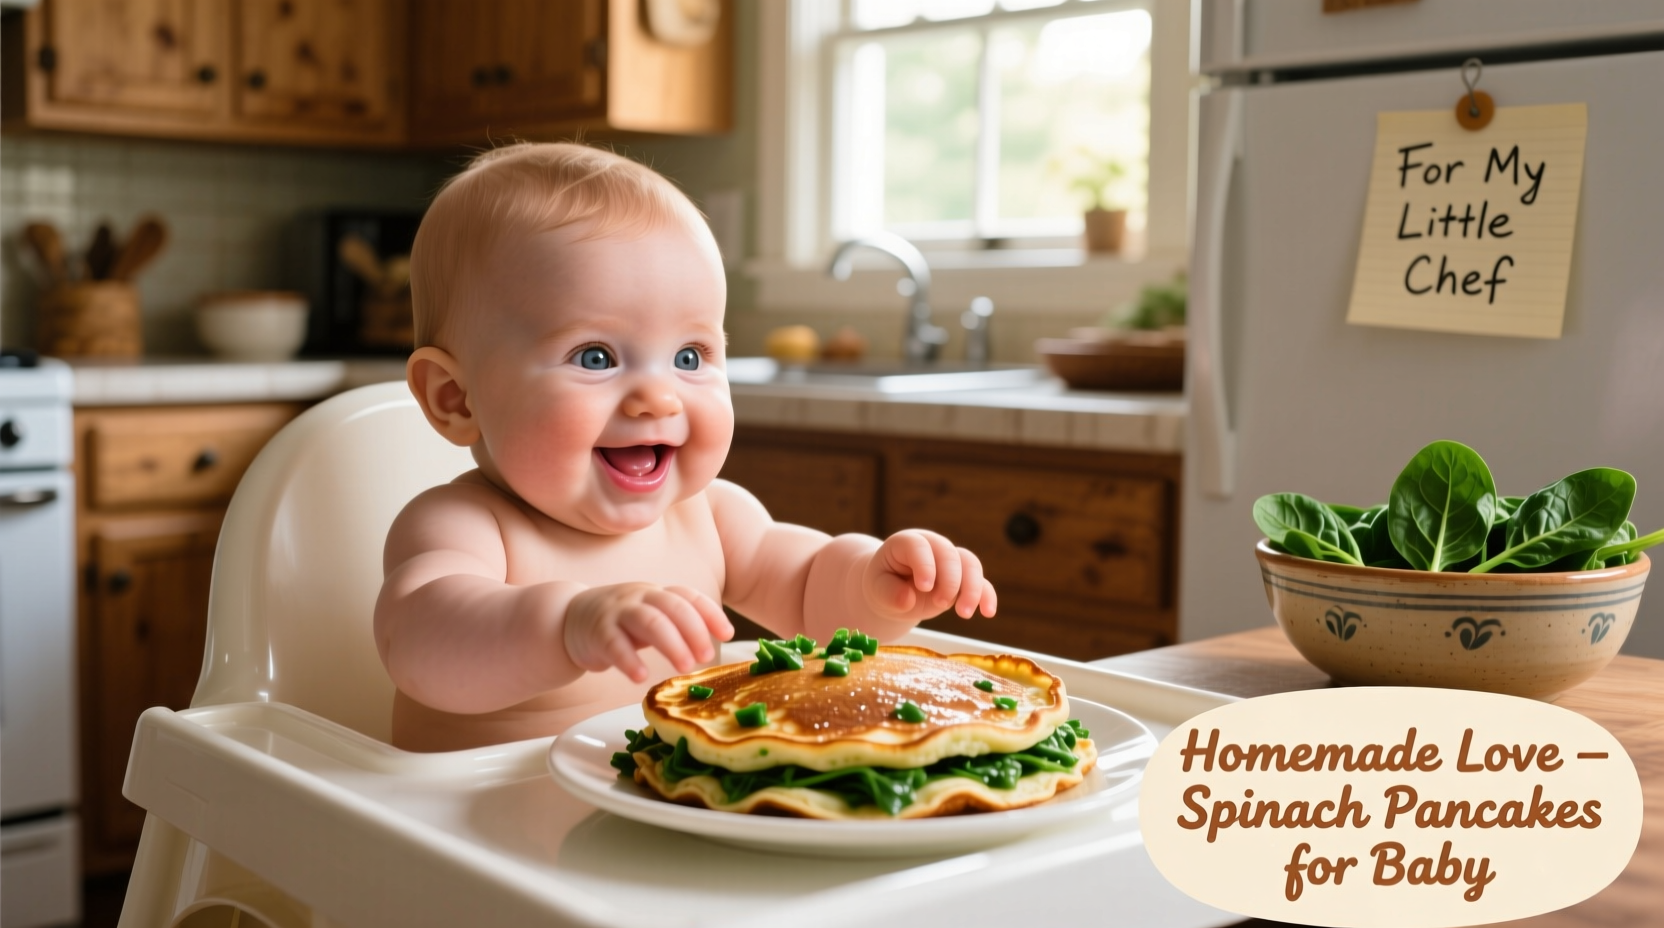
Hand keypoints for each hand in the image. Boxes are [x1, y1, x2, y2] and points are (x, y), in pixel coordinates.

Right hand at [564, 583, 733, 682]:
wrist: (568, 618)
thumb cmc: (620, 623)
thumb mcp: (649, 618)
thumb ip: (675, 627)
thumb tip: (709, 648)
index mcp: (656, 594)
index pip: (688, 597)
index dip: (710, 613)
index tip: (728, 634)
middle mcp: (640, 598)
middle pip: (672, 607)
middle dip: (694, 631)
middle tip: (706, 656)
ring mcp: (617, 612)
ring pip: (649, 621)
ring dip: (671, 644)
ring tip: (685, 667)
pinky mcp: (597, 631)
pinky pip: (615, 644)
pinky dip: (629, 660)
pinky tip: (641, 676)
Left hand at [862, 530, 997, 621]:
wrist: (894, 588)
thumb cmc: (884, 583)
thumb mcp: (876, 588)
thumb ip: (888, 592)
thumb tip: (907, 599)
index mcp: (907, 543)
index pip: (919, 546)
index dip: (924, 564)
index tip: (924, 587)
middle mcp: (933, 546)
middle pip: (950, 555)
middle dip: (950, 580)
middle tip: (940, 604)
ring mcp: (951, 561)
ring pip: (970, 565)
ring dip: (972, 588)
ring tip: (964, 613)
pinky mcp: (963, 579)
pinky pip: (981, 582)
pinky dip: (987, 595)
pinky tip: (988, 612)